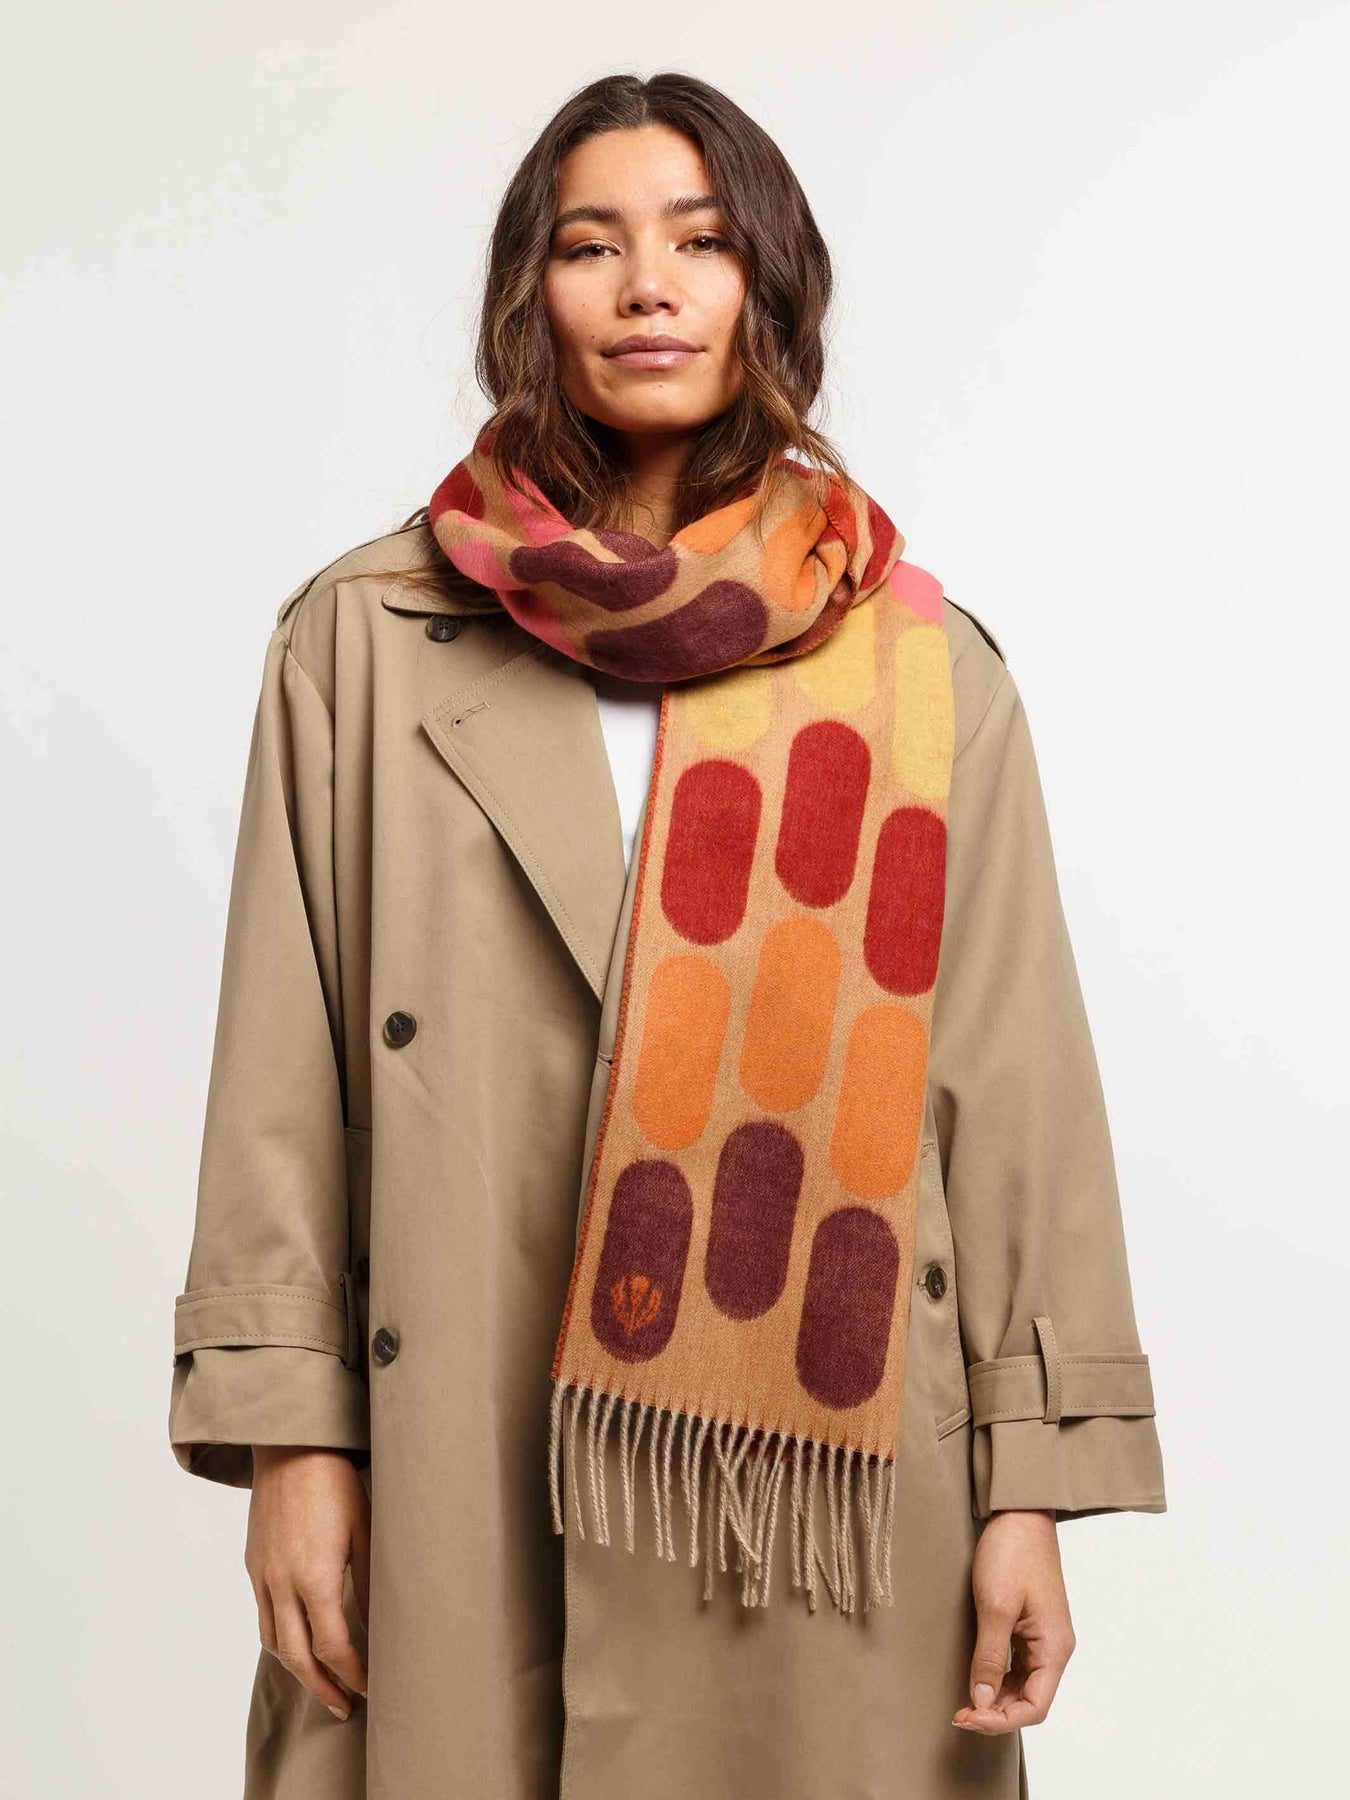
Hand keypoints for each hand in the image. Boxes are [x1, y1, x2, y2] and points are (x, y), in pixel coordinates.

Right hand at [245, 1446, 370, 1719]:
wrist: (291, 1447)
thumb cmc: (337, 1483)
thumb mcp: (365, 1531)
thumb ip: (370, 1583)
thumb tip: (382, 1625)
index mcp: (316, 1577)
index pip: (333, 1647)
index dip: (352, 1674)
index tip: (369, 1687)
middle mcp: (282, 1583)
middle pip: (298, 1657)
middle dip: (323, 1688)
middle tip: (344, 1708)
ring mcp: (262, 1575)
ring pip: (273, 1642)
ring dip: (298, 1671)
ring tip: (322, 1685)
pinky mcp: (252, 1563)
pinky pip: (261, 1616)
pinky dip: (278, 1640)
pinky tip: (296, 1643)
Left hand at [952, 1508, 1074, 1735]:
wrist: (1020, 1514)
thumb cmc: (1011, 1553)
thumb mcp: (995, 1605)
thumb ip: (990, 1656)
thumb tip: (981, 1701)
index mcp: (1054, 1647)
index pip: (1035, 1707)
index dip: (1000, 1720)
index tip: (966, 1717)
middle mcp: (1055, 1648)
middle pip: (1030, 1701)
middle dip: (995, 1713)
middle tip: (958, 1714)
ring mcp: (1044, 1638)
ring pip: (1024, 1686)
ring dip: (996, 1698)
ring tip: (963, 1702)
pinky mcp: (1032, 1627)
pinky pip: (1019, 1666)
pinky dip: (999, 1678)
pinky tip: (976, 1678)